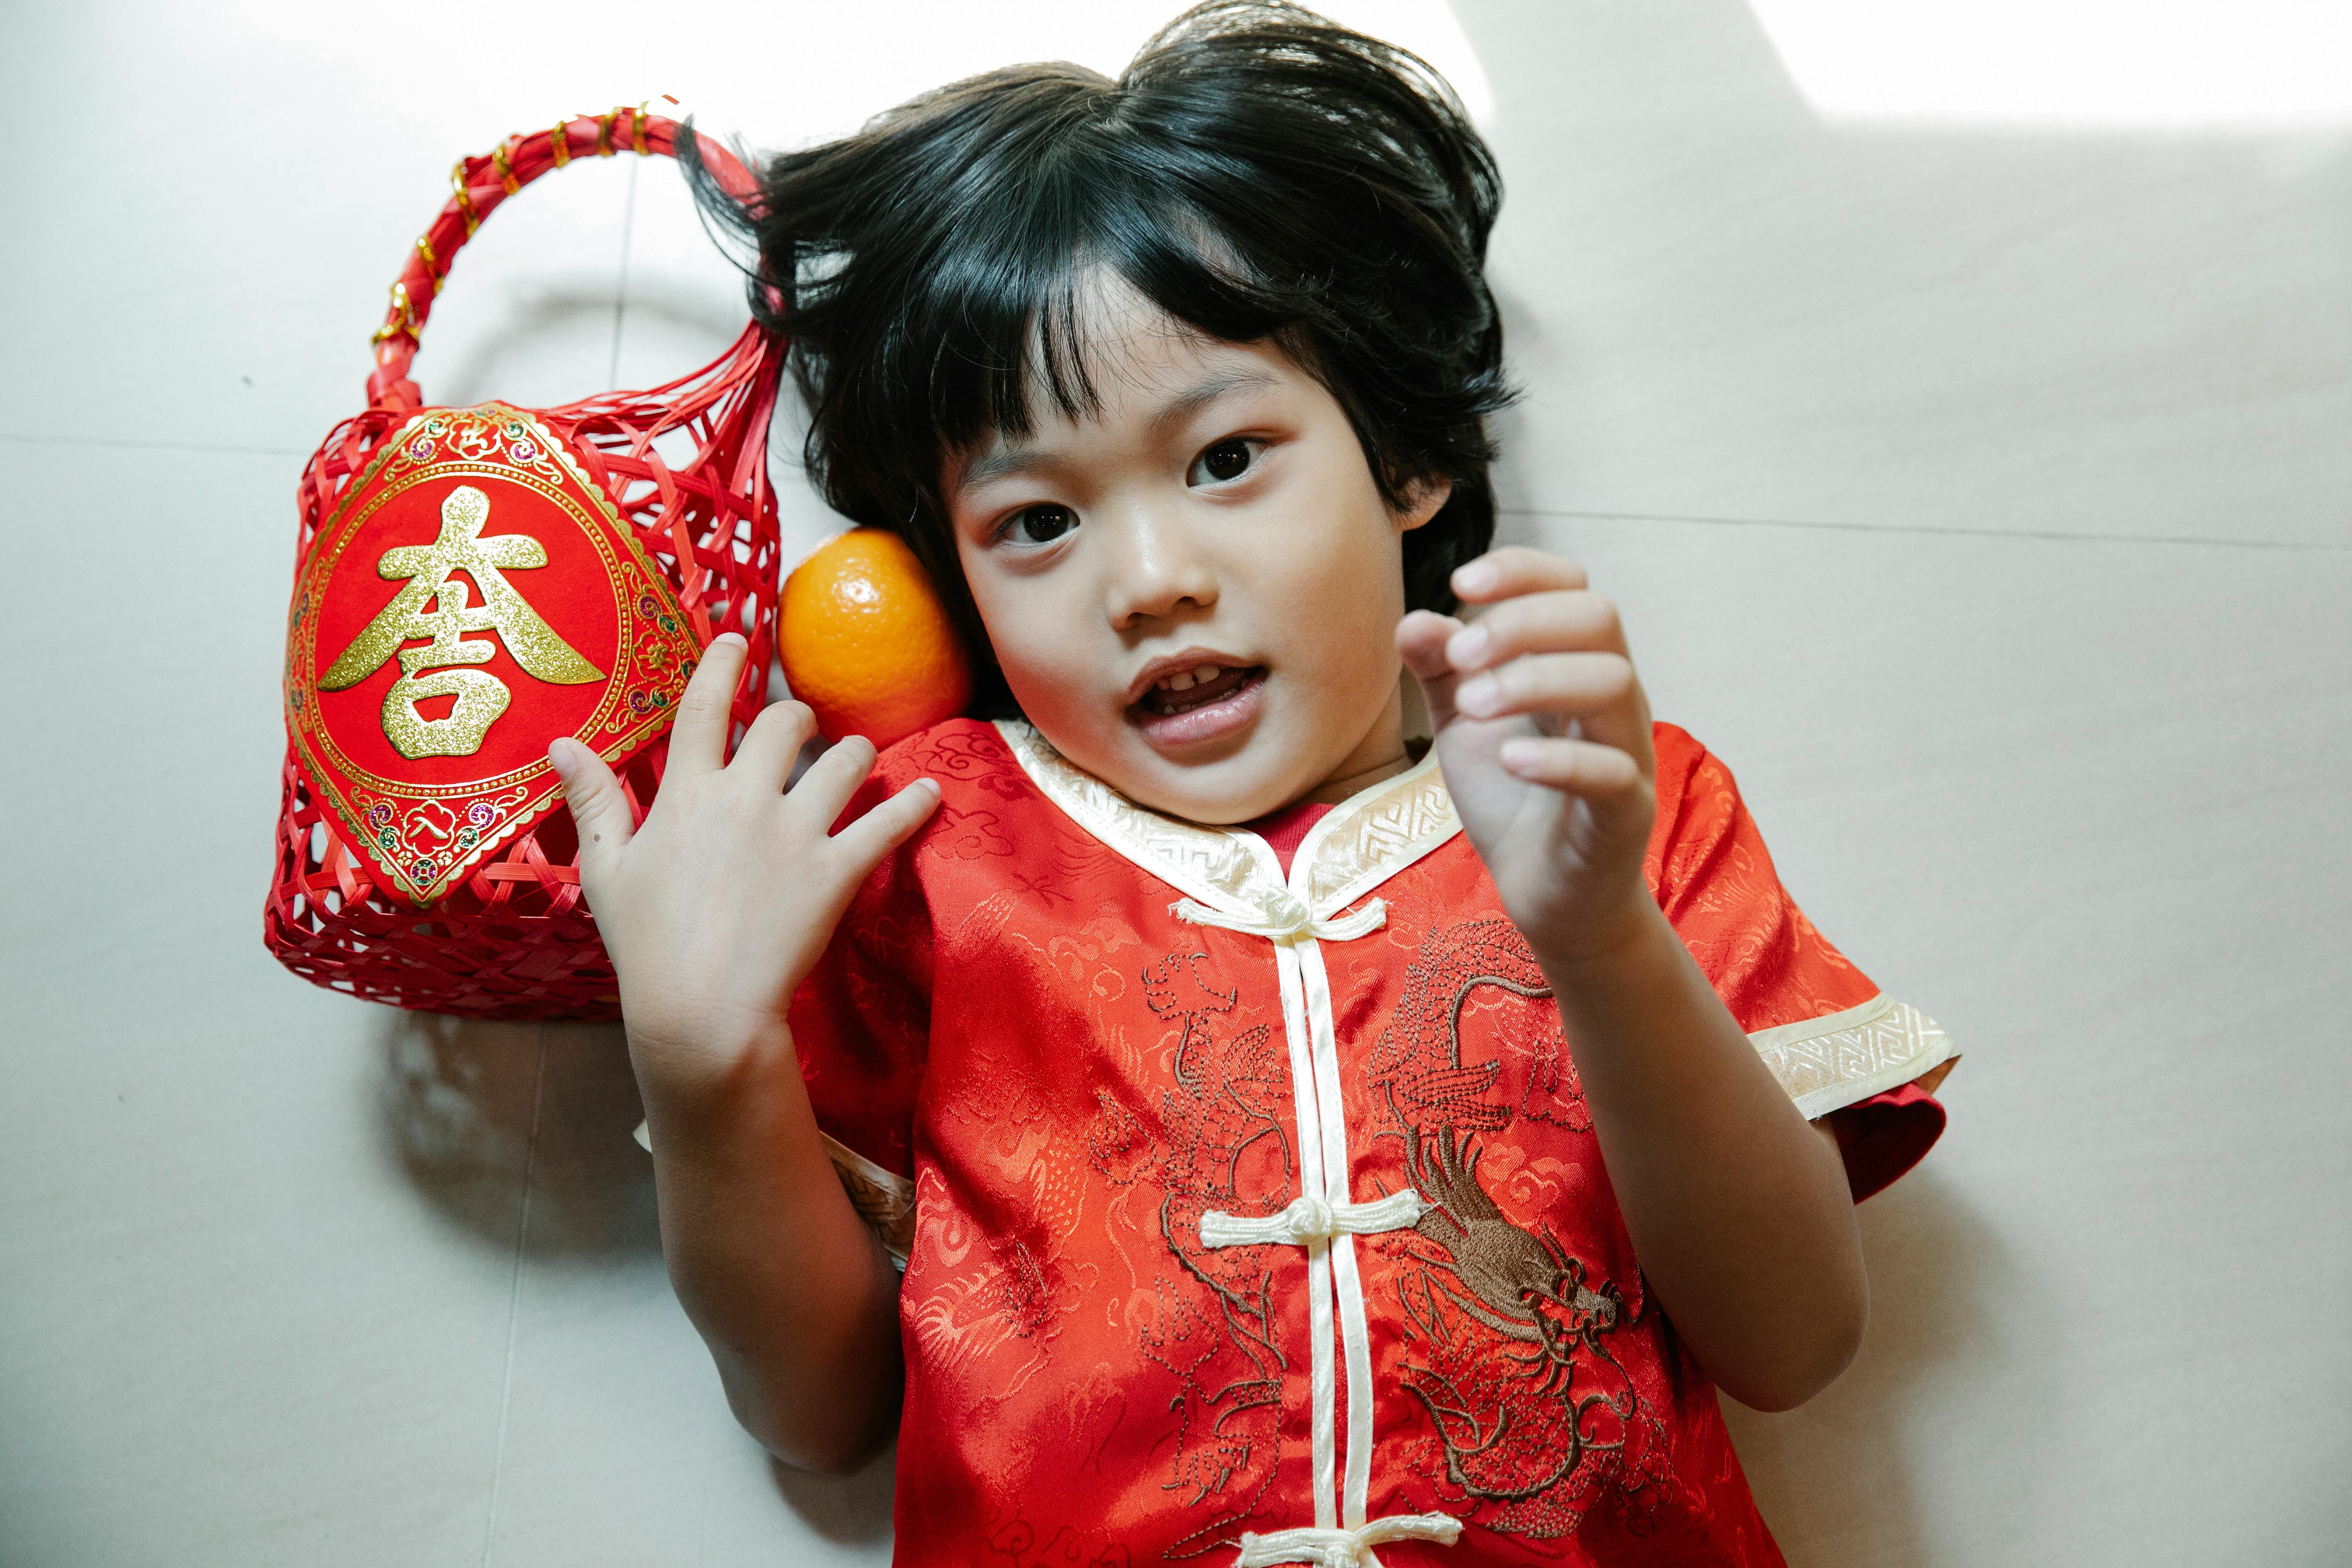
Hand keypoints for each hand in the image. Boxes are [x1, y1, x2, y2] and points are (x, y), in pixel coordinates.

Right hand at [548, 633, 939, 1102]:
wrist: (700, 1008)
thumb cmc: (645, 944)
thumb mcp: (606, 870)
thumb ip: (593, 800)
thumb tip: (562, 743)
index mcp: (688, 793)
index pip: (704, 707)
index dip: (722, 664)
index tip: (738, 639)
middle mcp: (746, 798)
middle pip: (785, 723)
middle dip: (797, 716)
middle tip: (801, 726)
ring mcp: (797, 832)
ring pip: (844, 761)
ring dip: (854, 753)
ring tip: (857, 758)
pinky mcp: (837, 870)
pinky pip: (888, 823)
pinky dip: (914, 804)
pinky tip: (931, 792)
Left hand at [1397, 548, 1656, 964]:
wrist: (1543, 893)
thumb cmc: (1511, 797)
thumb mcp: (1463, 726)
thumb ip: (1441, 672)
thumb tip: (1413, 620)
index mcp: (1576, 665)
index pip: (1574, 586)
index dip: (1522, 570)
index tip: (1460, 583)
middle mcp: (1613, 697)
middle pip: (1599, 617)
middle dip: (1522, 623)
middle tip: (1460, 658)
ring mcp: (1627, 753)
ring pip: (1612, 682)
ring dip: (1534, 680)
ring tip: (1471, 704)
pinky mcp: (1626, 814)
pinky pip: (1612, 771)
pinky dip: (1560, 758)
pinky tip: (1509, 760)